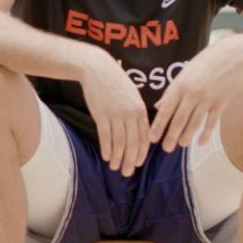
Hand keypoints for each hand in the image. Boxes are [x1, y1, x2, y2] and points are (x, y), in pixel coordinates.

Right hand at [77, 49, 149, 176]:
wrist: (98, 69)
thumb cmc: (115, 82)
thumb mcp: (132, 94)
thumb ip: (137, 112)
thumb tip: (139, 130)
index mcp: (140, 110)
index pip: (144, 137)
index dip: (140, 153)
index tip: (137, 163)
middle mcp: (130, 114)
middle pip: (132, 143)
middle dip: (130, 160)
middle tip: (127, 172)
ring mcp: (116, 115)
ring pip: (119, 143)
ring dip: (117, 157)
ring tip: (114, 167)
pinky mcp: (101, 115)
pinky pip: (106, 137)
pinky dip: (106, 149)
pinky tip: (106, 156)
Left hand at [149, 47, 242, 152]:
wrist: (231, 57)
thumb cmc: (203, 64)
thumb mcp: (183, 74)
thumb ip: (171, 92)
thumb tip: (159, 107)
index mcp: (179, 86)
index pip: (165, 110)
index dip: (158, 126)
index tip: (152, 139)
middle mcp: (191, 94)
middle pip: (179, 120)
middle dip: (170, 136)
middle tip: (165, 149)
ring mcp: (207, 99)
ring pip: (194, 124)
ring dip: (186, 137)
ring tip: (180, 145)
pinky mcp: (220, 103)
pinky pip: (211, 123)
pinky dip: (205, 134)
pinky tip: (200, 143)